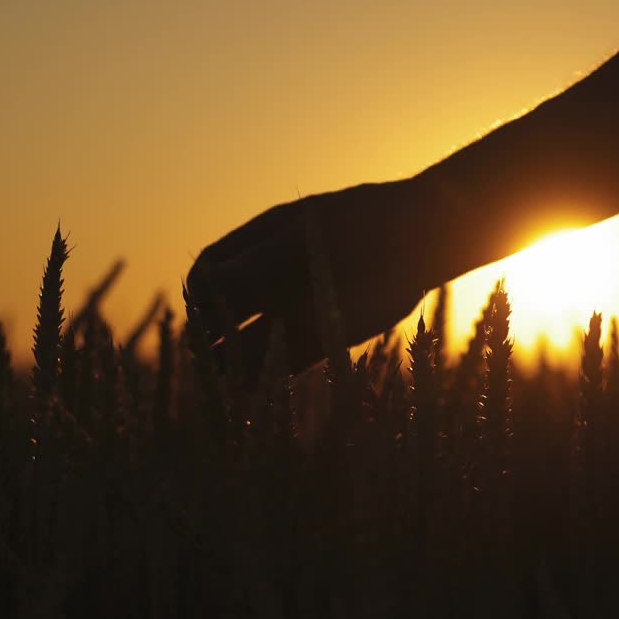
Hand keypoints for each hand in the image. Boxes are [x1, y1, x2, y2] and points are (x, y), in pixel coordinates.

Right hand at [187, 178, 436, 380]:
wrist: (423, 240)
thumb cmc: (362, 225)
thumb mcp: (304, 239)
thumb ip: (256, 264)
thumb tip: (203, 285)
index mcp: (265, 240)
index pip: (213, 266)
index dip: (199, 289)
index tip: (196, 307)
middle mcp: (277, 277)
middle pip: (228, 308)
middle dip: (210, 332)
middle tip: (197, 353)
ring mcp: (300, 307)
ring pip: (255, 338)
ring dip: (233, 362)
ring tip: (216, 384)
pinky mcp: (326, 335)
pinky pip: (287, 360)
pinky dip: (267, 377)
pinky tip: (249, 393)